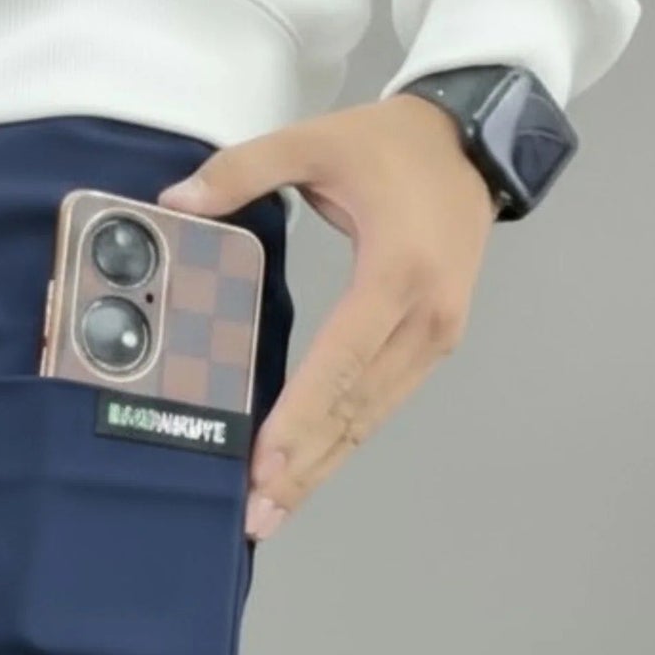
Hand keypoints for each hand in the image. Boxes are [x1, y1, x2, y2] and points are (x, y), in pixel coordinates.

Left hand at [157, 95, 498, 541]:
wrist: (476, 142)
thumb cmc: (395, 144)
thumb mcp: (317, 137)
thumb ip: (245, 167)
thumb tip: (177, 201)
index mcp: (398, 270)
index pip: (341, 359)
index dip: (301, 416)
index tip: (264, 464)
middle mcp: (426, 316)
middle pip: (355, 408)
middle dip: (303, 467)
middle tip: (255, 516)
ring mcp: (436, 338)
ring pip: (369, 419)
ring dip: (320, 470)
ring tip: (272, 515)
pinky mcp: (433, 347)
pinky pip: (379, 406)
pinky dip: (340, 446)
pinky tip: (305, 476)